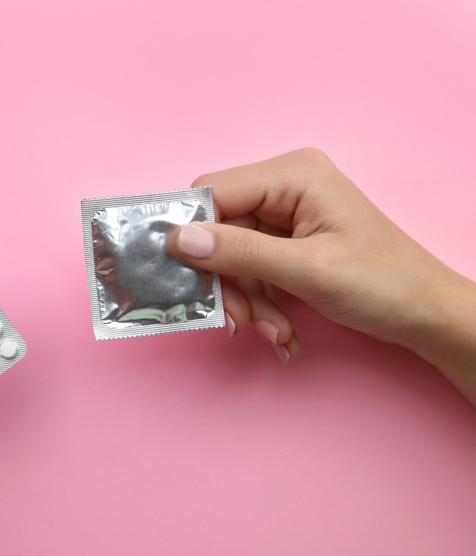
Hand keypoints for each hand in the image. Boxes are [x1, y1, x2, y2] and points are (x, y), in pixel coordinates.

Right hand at [170, 148, 475, 399]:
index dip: (191, 235)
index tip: (182, 278)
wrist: (425, 315)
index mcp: (293, 175)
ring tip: (273, 333)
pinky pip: (251, 268)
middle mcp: (286, 186)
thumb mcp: (307, 271)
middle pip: (219, 230)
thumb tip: (179, 239)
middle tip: (239, 321)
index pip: (213, 193)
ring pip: (232, 256)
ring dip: (247, 300)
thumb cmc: (384, 285)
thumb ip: (240, 252)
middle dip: (228, 282)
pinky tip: (280, 330)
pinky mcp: (288, 241)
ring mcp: (287, 214)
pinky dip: (260, 302)